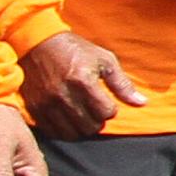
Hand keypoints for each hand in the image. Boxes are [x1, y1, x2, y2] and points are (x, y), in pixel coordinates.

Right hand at [16, 30, 140, 141]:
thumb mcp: (104, 60)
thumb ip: (122, 84)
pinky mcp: (34, 108)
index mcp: (82, 81)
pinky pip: (53, 132)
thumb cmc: (76, 50)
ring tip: (82, 115)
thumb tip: (142, 103)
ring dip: (81, 127)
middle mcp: (63, 94)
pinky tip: (67, 118)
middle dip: (97, 121)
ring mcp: (46, 103)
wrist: (38, 43)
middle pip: (90, 126)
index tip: (106, 101)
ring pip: (72, 133)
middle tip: (94, 110)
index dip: (110, 109)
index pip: (106, 112)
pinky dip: (64, 130)